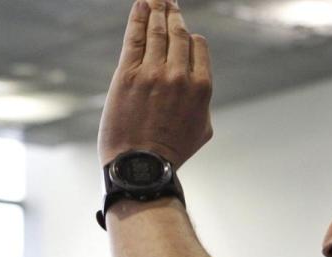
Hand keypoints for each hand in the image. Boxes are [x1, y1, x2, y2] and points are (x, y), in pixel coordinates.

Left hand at [98, 0, 212, 168]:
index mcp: (201, 87)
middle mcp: (179, 75)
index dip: (190, 38)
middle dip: (174, 14)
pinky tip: (142, 4)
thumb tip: (199, 89)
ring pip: (157, 31)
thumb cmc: (172, 153)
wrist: (140, 166)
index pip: (198, 46)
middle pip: (178, 33)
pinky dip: (139, 17)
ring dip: (157, 10)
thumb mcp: (202, 130)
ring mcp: (152, 73)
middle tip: (169, 2)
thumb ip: (203, 103)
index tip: (183, 32)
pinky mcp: (127, 74)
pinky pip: (136, 37)